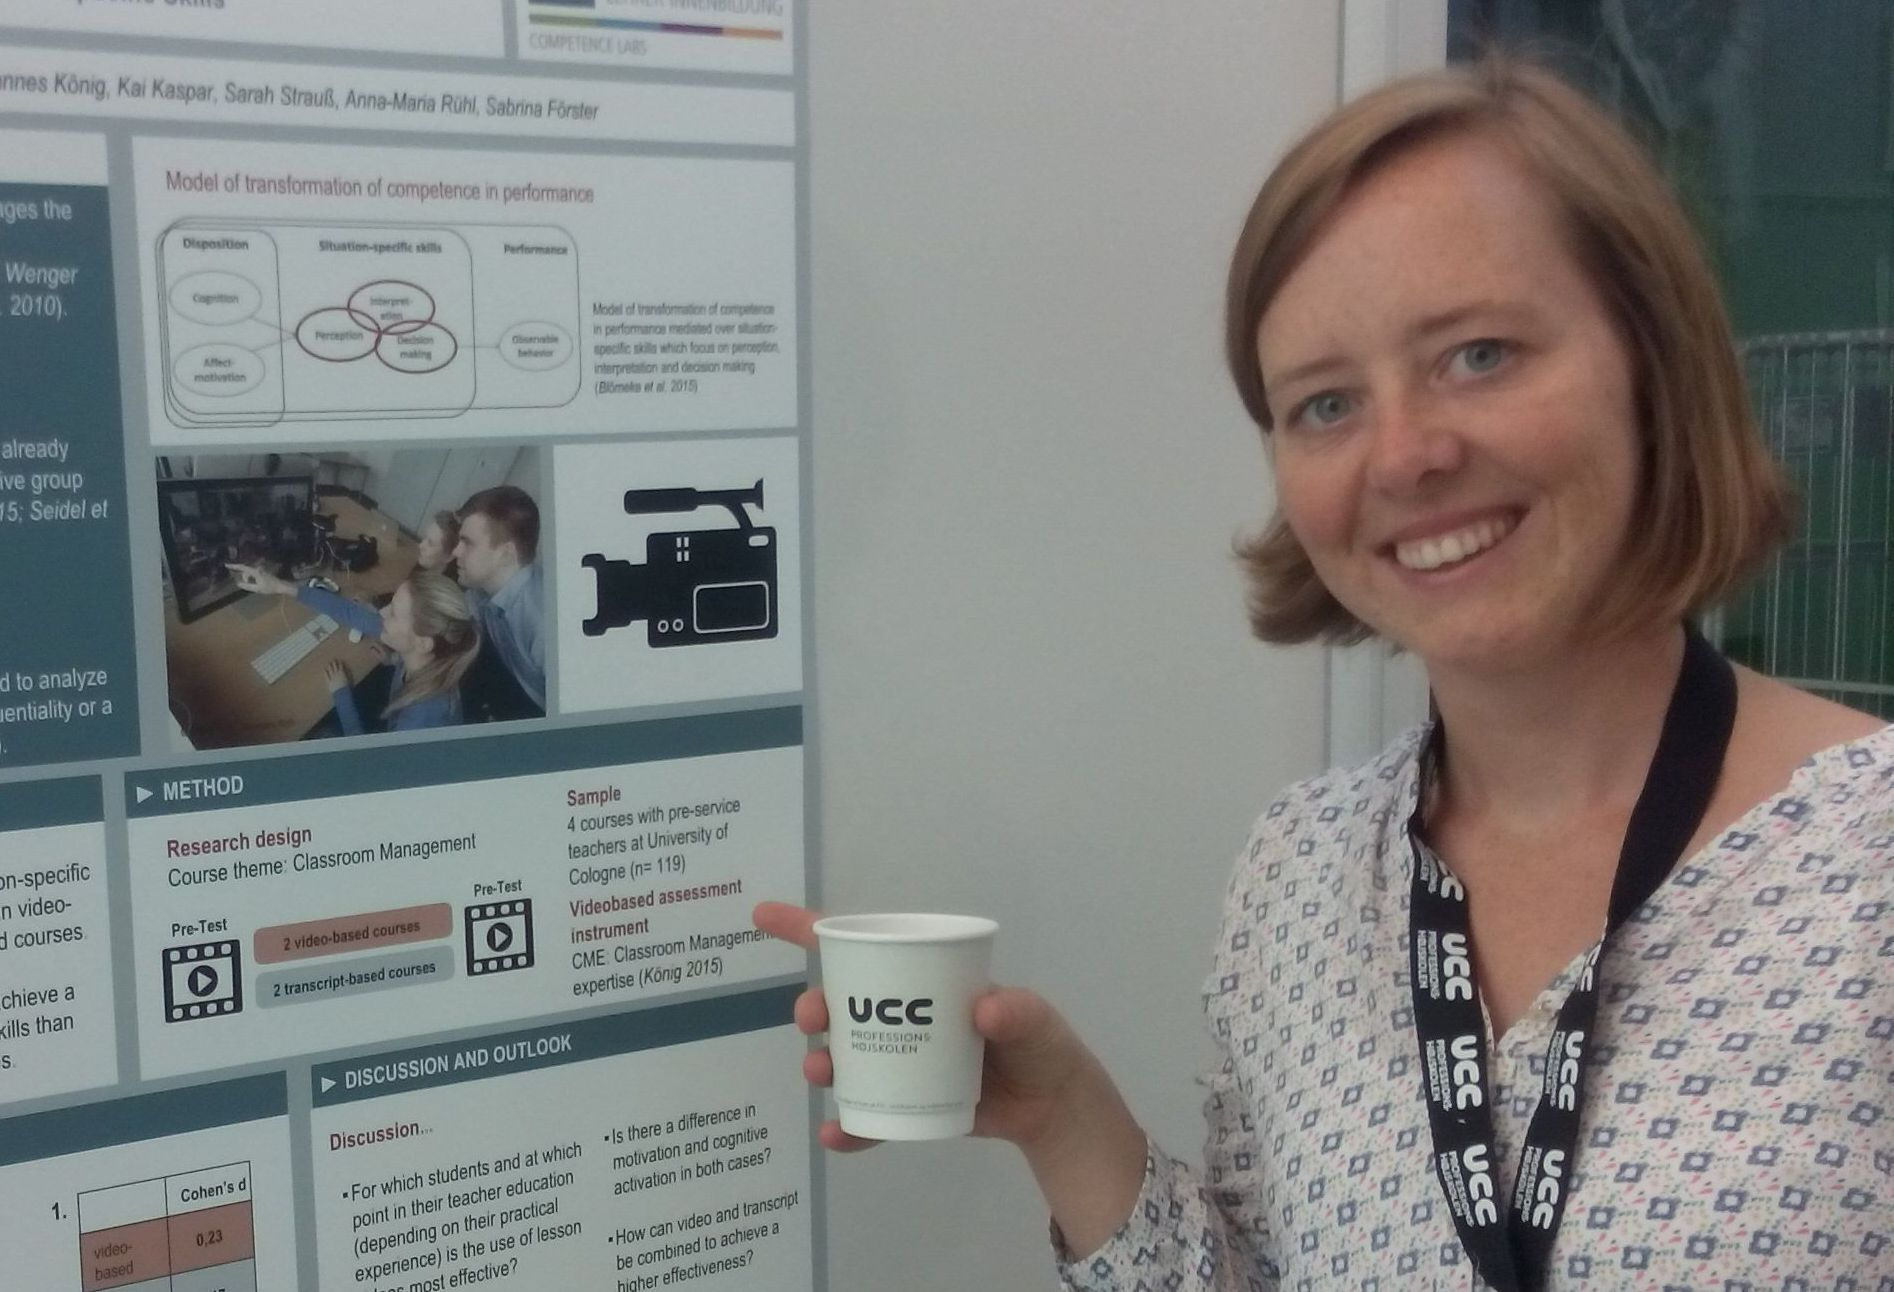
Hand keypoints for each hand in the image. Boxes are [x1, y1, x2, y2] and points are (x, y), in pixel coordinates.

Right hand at [227, 562, 291, 595]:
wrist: (280, 586)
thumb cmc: (269, 588)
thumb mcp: (257, 589)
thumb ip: (247, 586)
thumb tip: (238, 583)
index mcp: (256, 571)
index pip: (242, 567)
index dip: (234, 566)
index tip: (226, 564)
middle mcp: (257, 568)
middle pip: (246, 571)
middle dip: (245, 578)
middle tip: (247, 585)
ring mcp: (260, 569)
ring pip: (249, 573)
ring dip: (248, 578)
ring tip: (254, 585)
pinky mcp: (262, 571)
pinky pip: (253, 573)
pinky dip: (251, 577)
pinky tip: (255, 582)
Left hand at [324, 660, 349, 693]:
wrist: (342, 692)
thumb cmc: (348, 686)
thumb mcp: (350, 680)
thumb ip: (349, 674)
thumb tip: (349, 669)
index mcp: (342, 673)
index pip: (341, 666)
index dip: (340, 663)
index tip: (339, 660)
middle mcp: (337, 674)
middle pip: (335, 667)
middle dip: (334, 663)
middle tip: (333, 659)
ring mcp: (332, 677)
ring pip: (331, 670)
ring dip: (330, 666)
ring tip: (329, 663)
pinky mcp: (329, 681)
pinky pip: (326, 675)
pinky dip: (325, 672)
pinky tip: (324, 669)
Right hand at [751, 902, 1102, 1154]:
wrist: (1052, 1106)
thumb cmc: (1039, 1045)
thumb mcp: (1035, 1020)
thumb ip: (1018, 1012)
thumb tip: (986, 1010)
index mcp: (921, 981)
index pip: (863, 946)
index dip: (808, 928)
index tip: (763, 914)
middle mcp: (900, 1017)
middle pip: (841, 1004)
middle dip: (815, 1005)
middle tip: (813, 1017)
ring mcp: (899, 1062)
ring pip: (844, 1056)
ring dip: (822, 1061)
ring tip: (821, 1071)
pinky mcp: (905, 1105)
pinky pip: (868, 1116)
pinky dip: (849, 1126)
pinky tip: (835, 1134)